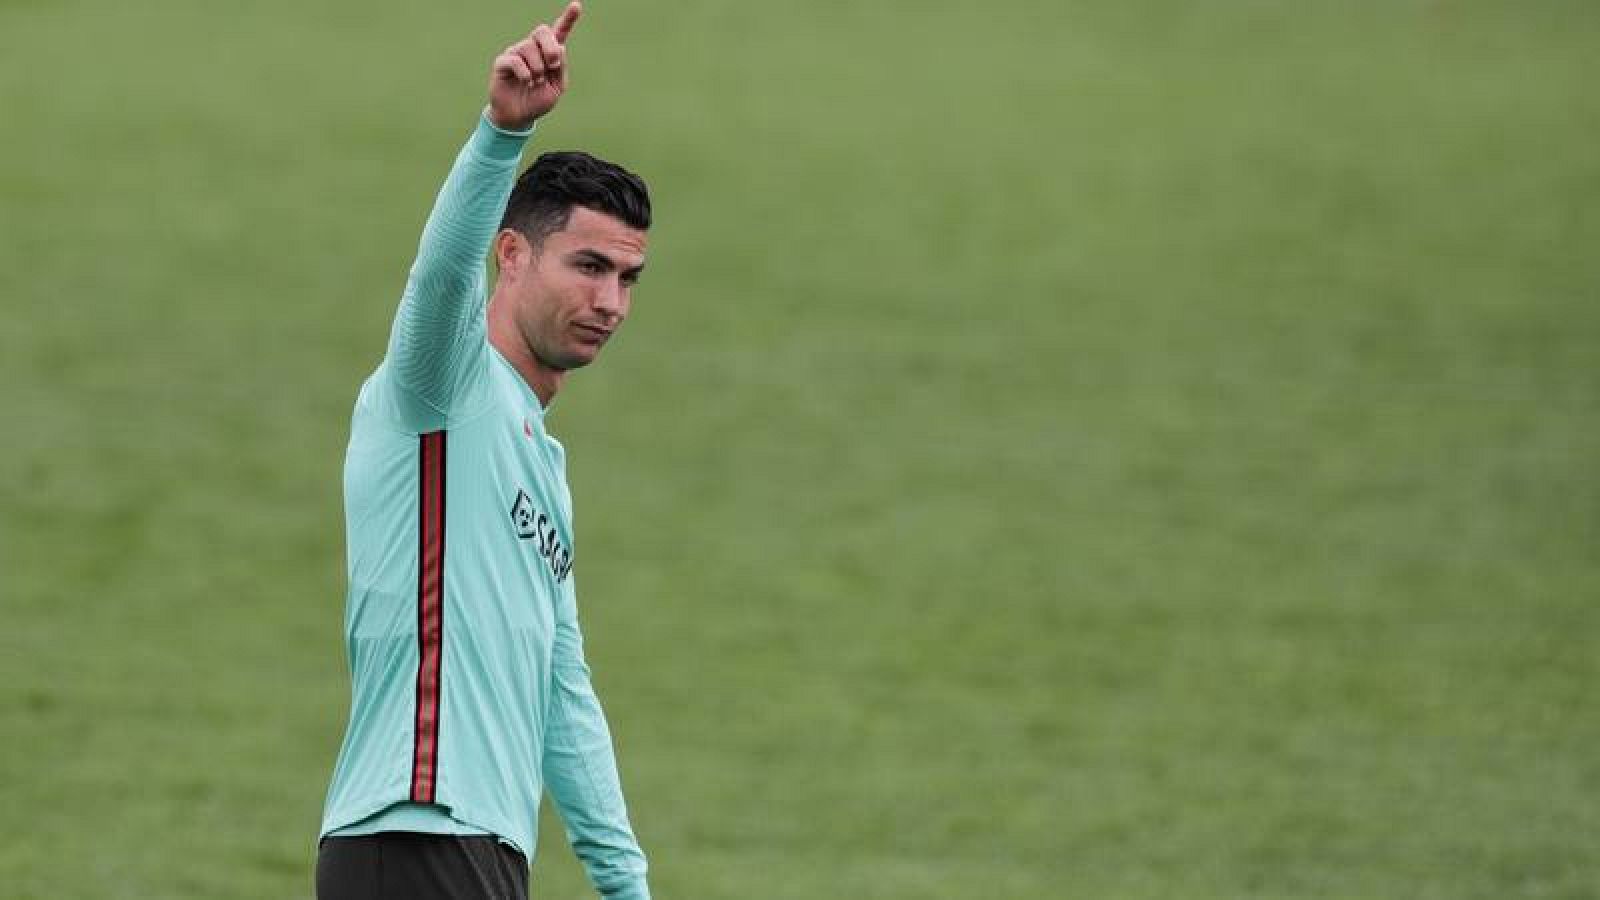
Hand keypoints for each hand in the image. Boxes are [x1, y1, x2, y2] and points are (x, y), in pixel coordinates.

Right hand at [488, 2, 581, 130]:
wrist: (520, 116)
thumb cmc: (537, 100)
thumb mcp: (557, 87)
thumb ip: (560, 67)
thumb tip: (559, 47)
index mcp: (549, 53)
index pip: (559, 31)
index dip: (568, 18)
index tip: (576, 5)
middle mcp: (532, 49)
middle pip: (542, 31)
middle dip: (550, 48)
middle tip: (552, 66)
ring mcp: (516, 53)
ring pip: (529, 48)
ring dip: (537, 69)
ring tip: (535, 82)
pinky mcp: (503, 62)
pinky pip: (516, 60)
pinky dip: (525, 74)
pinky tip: (526, 82)